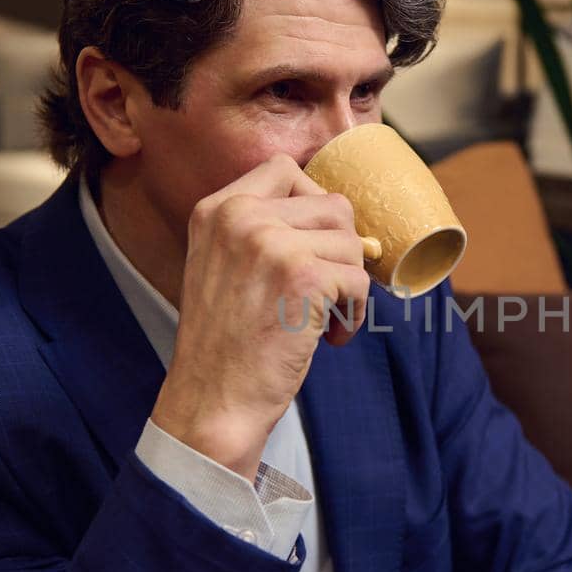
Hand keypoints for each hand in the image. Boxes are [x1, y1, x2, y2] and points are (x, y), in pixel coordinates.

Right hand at [150, 153, 369, 478]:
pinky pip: (359, 279)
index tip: (312, 248)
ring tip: (323, 319)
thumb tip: (343, 217)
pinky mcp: (302, 275)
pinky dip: (354, 313)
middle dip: (340, 253)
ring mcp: (270, 242)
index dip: (313, 206)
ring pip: (351, 242)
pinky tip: (328, 337)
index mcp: (217, 209)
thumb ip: (267, 231)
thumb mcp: (225, 267)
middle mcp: (239, 216)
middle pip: (332, 206)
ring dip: (349, 285)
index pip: (286, 170)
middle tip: (324, 293)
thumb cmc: (228, 344)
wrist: (212, 401)